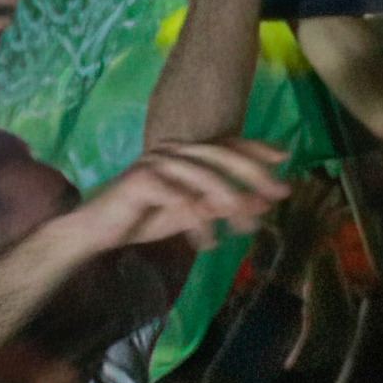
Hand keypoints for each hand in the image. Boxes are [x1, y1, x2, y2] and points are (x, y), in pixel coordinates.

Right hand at [68, 137, 295, 257]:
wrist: (97, 230)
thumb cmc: (144, 217)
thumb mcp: (192, 214)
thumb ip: (223, 206)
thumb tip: (262, 204)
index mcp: (185, 153)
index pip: (226, 144)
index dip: (256, 147)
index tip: (286, 156)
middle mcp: (172, 150)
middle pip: (220, 155)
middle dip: (253, 174)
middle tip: (278, 193)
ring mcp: (154, 162)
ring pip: (201, 174)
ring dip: (228, 199)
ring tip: (244, 227)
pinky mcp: (138, 180)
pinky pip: (175, 194)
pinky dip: (195, 216)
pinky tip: (207, 239)